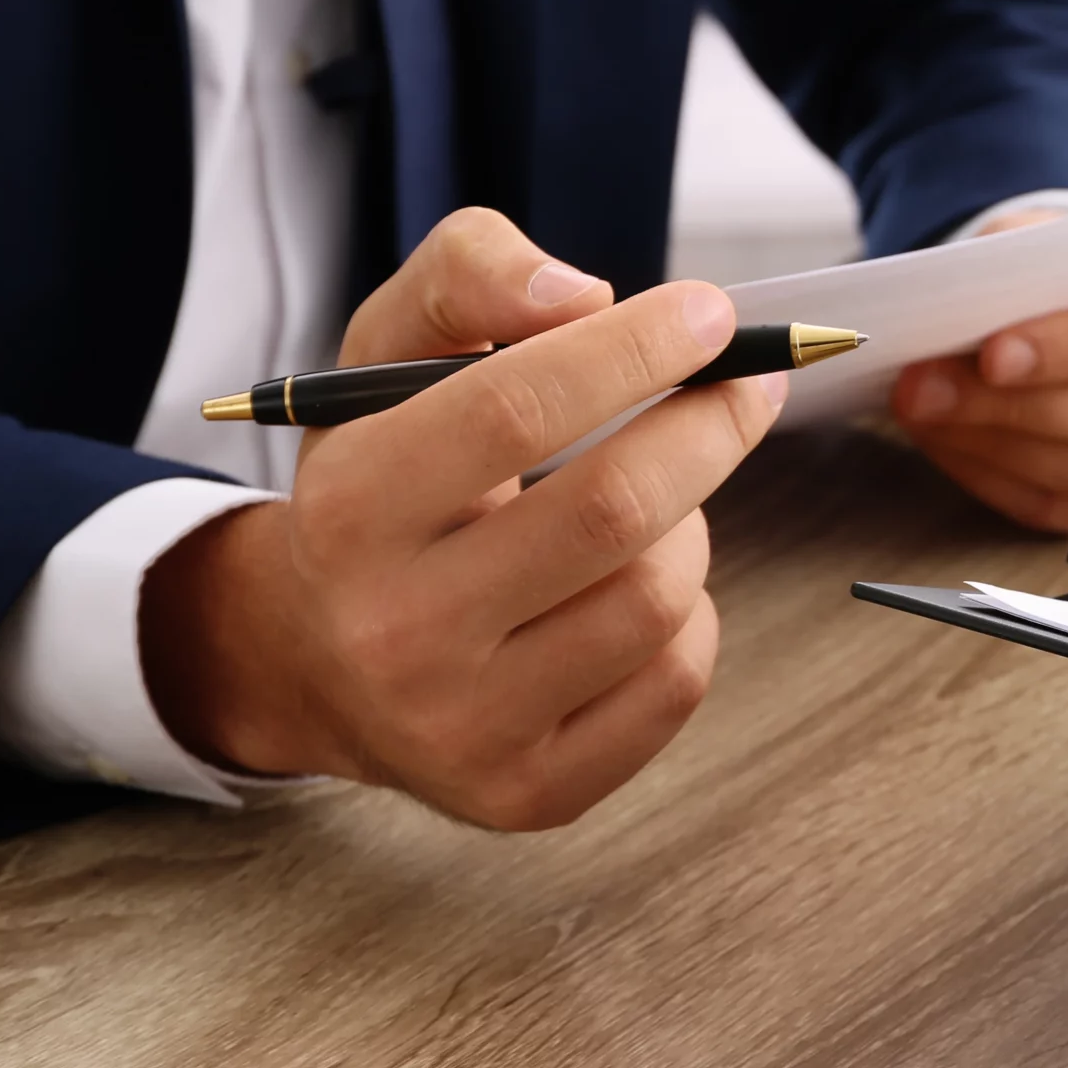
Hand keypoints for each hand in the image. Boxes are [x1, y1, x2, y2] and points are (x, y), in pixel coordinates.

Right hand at [139, 209, 785, 828]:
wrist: (318, 661)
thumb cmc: (383, 481)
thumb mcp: (387, 354)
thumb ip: (471, 275)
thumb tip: (585, 295)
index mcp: (350, 508)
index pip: (517, 409)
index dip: (635, 348)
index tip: (712, 312)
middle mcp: (395, 633)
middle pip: (614, 510)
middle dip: (708, 427)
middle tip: (748, 384)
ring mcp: (464, 728)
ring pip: (659, 595)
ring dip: (692, 521)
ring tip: (656, 498)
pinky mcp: (530, 793)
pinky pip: (676, 680)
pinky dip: (689, 613)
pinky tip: (642, 582)